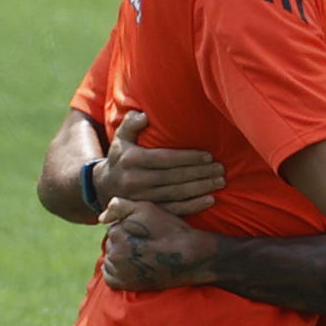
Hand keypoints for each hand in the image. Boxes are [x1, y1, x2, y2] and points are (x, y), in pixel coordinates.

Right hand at [96, 111, 224, 214]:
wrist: (105, 186)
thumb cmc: (121, 157)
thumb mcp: (121, 138)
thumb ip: (131, 124)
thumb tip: (144, 115)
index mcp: (133, 160)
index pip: (166, 159)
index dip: (188, 158)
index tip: (208, 156)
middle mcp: (137, 180)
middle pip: (175, 177)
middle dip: (200, 173)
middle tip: (221, 169)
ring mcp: (143, 198)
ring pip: (177, 194)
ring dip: (201, 188)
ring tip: (220, 182)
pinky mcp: (149, 210)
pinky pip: (173, 209)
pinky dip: (193, 206)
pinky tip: (210, 200)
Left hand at [100, 199, 214, 289]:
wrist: (190, 257)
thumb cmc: (171, 230)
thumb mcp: (148, 209)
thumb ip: (121, 206)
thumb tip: (101, 216)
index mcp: (116, 233)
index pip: (113, 227)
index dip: (128, 227)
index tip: (144, 231)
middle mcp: (114, 253)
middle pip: (112, 243)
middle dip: (123, 241)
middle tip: (145, 243)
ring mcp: (118, 270)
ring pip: (111, 258)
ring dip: (121, 256)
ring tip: (142, 254)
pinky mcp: (123, 284)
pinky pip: (110, 276)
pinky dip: (118, 271)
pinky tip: (134, 266)